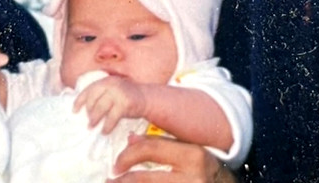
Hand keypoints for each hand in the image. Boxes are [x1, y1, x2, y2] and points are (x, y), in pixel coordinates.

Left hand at [74, 75, 145, 132]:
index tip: (74, 110)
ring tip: (92, 127)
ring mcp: (119, 93)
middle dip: (88, 111)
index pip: (89, 89)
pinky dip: (107, 126)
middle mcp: (111, 84)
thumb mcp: (113, 90)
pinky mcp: (125, 103)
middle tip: (88, 122)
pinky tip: (105, 131)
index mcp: (106, 81)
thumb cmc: (126, 97)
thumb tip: (84, 109)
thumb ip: (102, 95)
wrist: (146, 97)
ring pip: (101, 107)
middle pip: (93, 98)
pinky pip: (112, 117)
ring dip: (95, 119)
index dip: (80, 100)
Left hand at [111, 133, 236, 182]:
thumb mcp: (192, 153)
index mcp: (193, 157)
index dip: (128, 156)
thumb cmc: (207, 171)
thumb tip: (131, 140)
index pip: (151, 150)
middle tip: (110, 179)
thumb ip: (163, 145)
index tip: (116, 164)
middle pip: (144, 178)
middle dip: (122, 180)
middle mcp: (191, 178)